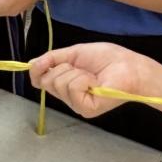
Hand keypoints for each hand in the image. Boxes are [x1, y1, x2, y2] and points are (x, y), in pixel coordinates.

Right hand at [28, 43, 161, 118]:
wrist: (130, 67)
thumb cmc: (109, 59)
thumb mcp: (76, 53)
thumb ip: (53, 58)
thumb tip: (31, 63)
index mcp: (66, 83)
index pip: (40, 80)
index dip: (37, 70)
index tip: (41, 63)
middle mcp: (69, 96)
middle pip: (46, 81)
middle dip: (62, 67)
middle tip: (83, 68)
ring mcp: (76, 104)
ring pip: (58, 83)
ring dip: (76, 72)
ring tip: (92, 75)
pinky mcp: (85, 109)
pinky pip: (72, 87)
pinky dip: (83, 79)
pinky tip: (95, 82)